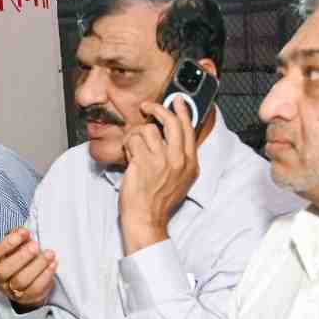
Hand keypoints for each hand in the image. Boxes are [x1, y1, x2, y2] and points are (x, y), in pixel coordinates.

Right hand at [0, 227, 56, 309]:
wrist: (27, 282)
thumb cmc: (19, 258)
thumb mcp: (15, 245)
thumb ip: (16, 236)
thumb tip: (22, 231)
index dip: (6, 244)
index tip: (23, 233)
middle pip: (4, 270)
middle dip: (21, 256)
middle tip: (35, 245)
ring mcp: (11, 291)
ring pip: (20, 281)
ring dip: (37, 265)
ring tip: (49, 253)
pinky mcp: (27, 297)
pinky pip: (36, 288)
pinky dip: (46, 275)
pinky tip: (52, 264)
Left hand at [118, 97, 201, 255]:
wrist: (146, 218)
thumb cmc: (159, 201)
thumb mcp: (180, 179)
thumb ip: (180, 158)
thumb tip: (171, 135)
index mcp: (191, 164)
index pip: (189, 129)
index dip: (182, 111)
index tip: (177, 100)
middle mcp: (178, 160)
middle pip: (171, 122)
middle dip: (158, 109)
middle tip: (147, 107)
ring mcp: (161, 161)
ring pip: (148, 129)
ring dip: (136, 134)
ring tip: (133, 144)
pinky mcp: (144, 163)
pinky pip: (133, 140)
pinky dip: (127, 144)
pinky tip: (128, 154)